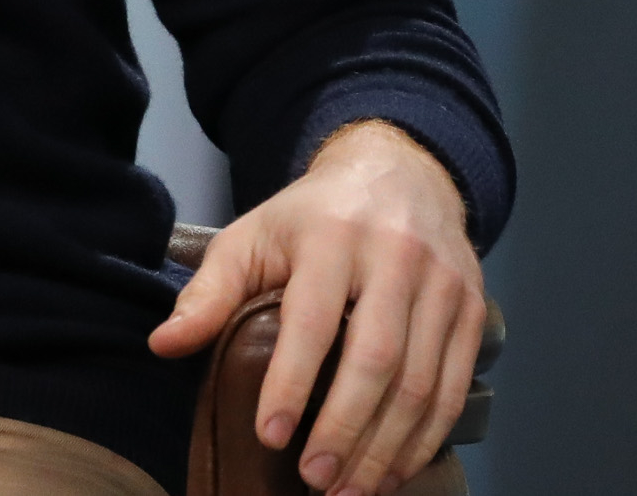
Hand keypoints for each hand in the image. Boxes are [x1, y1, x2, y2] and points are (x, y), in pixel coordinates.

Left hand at [148, 121, 484, 495]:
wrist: (398, 173)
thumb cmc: (312, 217)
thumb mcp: (253, 236)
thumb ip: (210, 291)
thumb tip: (163, 344)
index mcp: (333, 236)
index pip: (313, 320)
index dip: (291, 382)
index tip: (269, 436)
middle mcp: (396, 258)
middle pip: (377, 359)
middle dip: (345, 430)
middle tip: (315, 481)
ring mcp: (442, 285)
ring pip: (421, 382)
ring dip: (387, 449)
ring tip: (351, 490)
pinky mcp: (472, 310)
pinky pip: (453, 386)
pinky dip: (425, 438)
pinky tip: (394, 469)